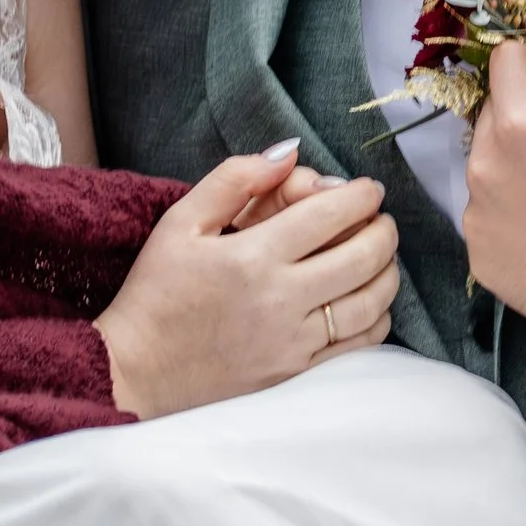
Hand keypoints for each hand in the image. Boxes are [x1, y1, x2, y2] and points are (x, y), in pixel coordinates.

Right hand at [97, 142, 398, 417]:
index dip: (362, 196)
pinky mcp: (295, 372)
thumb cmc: (157, 292)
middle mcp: (280, 299)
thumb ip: (234, 179)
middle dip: (384, 230)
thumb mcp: (180, 222)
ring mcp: (292, 341)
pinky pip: (358, 344)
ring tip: (381, 257)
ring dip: (388, 273)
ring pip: (370, 302)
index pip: (331, 214)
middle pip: (363, 256)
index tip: (369, 189)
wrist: (137, 370)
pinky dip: (377, 317)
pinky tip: (369, 302)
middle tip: (381, 220)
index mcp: (252, 256)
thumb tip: (287, 153)